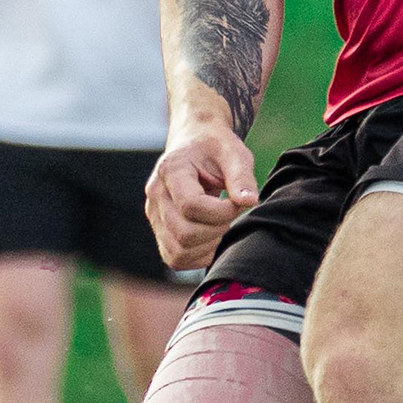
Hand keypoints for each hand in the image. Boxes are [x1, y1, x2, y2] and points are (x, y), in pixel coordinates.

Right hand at [146, 124, 259, 275]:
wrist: (194, 144)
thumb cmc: (215, 148)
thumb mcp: (233, 153)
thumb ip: (241, 176)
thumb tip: (249, 201)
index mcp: (170, 170)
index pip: (191, 206)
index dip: (221, 212)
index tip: (237, 202)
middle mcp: (155, 194)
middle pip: (184, 233)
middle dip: (217, 230)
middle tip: (231, 214)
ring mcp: (154, 214)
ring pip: (178, 252)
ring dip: (208, 246)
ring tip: (221, 225)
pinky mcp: (159, 229)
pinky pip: (175, 258)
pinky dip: (198, 256)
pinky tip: (212, 237)